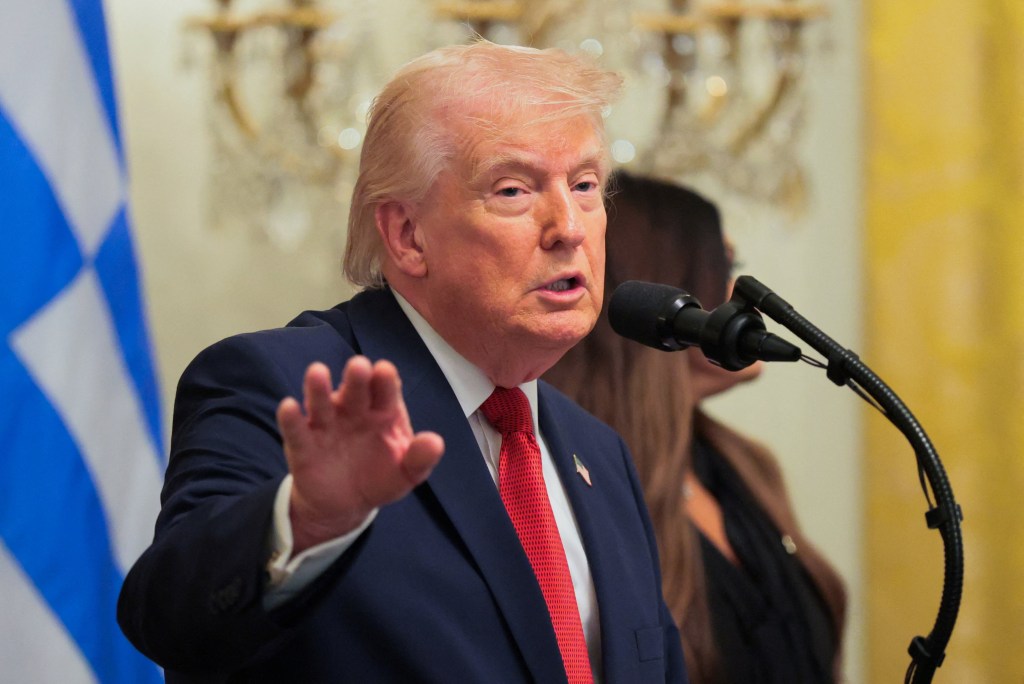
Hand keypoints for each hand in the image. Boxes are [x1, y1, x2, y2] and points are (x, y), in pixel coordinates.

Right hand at [276, 356, 444, 552]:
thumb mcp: (406, 473)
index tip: (384, 371)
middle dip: (356, 378)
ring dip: (319, 388)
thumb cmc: (380, 477)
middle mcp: (353, 411)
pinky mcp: (303, 445)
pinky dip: (291, 419)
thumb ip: (420, 458)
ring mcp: (326, 425)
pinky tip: (288, 406)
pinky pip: (297, 430)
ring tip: (317, 372)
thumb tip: (435, 443)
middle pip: (354, 390)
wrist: (347, 505)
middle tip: (359, 366)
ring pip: (321, 402)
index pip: (385, 390)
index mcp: (382, 411)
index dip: (385, 380)